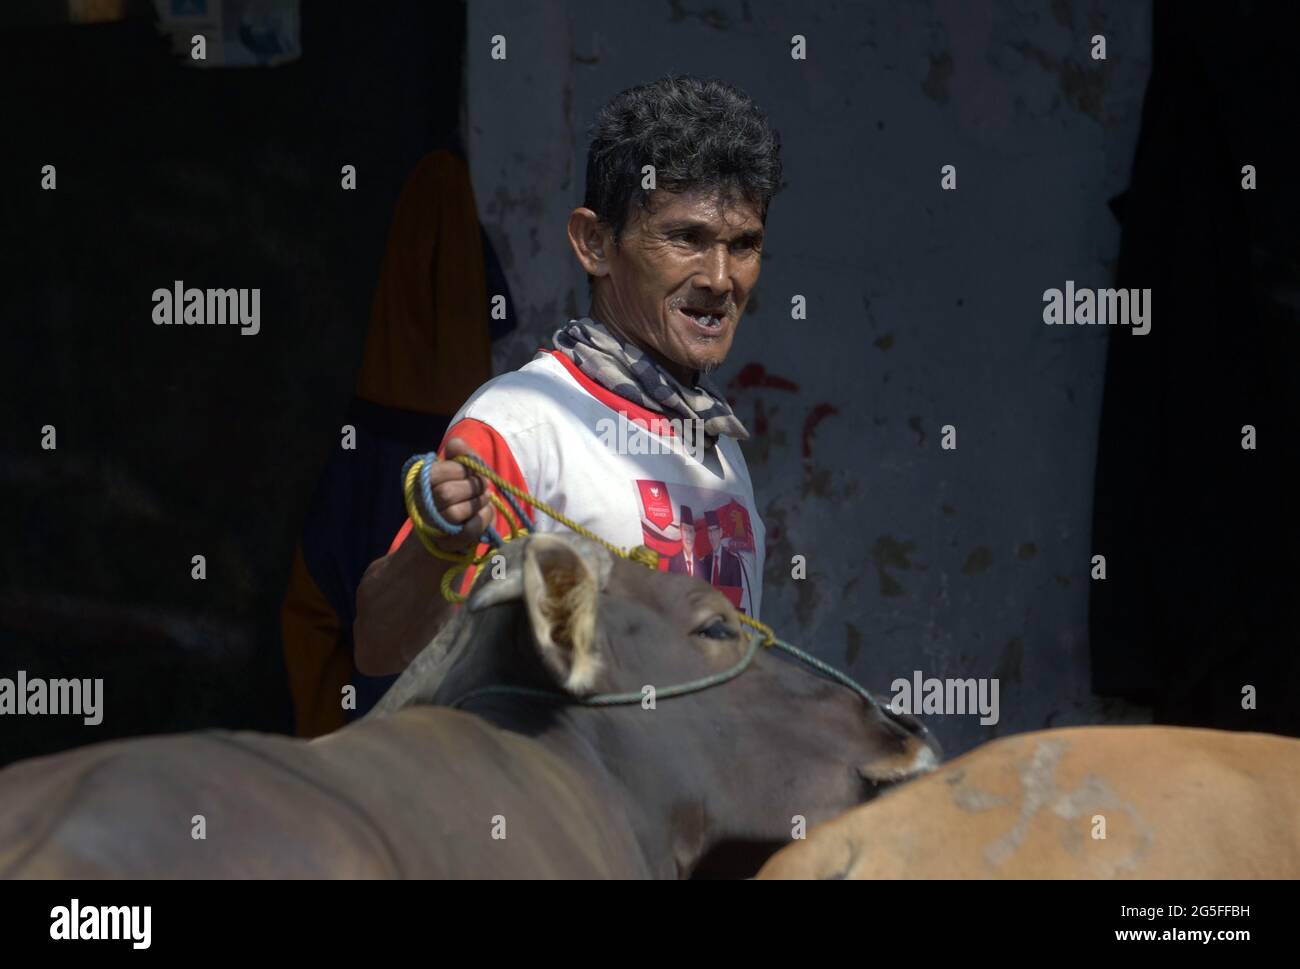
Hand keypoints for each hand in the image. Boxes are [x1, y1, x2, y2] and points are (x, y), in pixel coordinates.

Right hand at [419, 437, 496, 552]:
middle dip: (472, 487)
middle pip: (446, 494)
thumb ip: (459, 456)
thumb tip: (457, 444)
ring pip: (455, 513)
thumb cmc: (454, 496)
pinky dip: (483, 519)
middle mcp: (421, 506)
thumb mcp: (456, 473)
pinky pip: (469, 530)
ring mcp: (433, 527)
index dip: (460, 470)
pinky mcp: (449, 543)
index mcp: (420, 484)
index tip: (469, 472)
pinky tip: (485, 512)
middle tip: (483, 486)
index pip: (437, 473)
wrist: (445, 534)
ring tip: (484, 499)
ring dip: (478, 503)